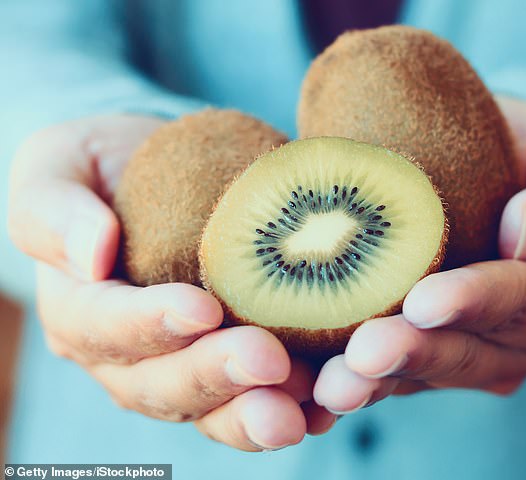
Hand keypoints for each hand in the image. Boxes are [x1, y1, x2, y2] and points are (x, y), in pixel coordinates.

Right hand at [8, 115, 335, 449]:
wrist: (155, 174)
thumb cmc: (101, 169)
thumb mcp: (58, 168)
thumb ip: (54, 211)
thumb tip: (90, 254)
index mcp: (80, 311)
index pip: (106, 327)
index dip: (151, 324)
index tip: (201, 309)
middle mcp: (128, 355)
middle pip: (163, 383)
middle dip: (215, 376)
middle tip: (267, 360)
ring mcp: (180, 365)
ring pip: (211, 408)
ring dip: (253, 413)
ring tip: (297, 410)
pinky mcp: (228, 364)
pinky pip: (252, 399)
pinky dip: (289, 408)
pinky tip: (323, 407)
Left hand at [313, 97, 525, 412]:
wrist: (487, 178)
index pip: (521, 299)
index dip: (475, 302)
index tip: (425, 301)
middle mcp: (520, 340)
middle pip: (467, 353)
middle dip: (415, 353)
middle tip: (365, 353)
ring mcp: (472, 358)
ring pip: (423, 376)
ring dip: (378, 381)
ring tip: (335, 385)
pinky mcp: (427, 364)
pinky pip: (392, 379)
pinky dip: (356, 383)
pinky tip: (319, 389)